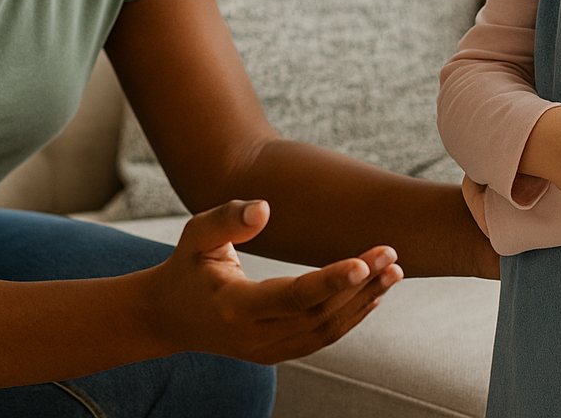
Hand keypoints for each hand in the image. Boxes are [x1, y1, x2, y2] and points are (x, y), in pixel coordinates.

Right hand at [141, 199, 401, 363]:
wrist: (167, 318)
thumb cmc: (186, 267)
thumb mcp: (196, 234)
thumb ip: (227, 219)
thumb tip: (265, 208)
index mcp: (234, 306)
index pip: (293, 297)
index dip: (332, 282)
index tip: (365, 262)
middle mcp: (253, 337)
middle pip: (319, 316)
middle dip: (360, 286)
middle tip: (390, 254)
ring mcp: (266, 350)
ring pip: (326, 331)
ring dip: (363, 302)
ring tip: (392, 271)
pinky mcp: (276, 353)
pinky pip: (320, 338)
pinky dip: (350, 317)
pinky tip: (373, 293)